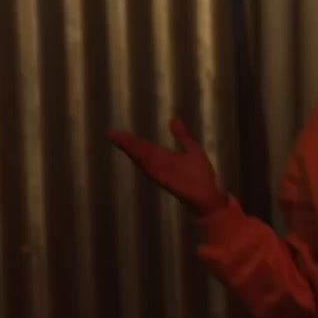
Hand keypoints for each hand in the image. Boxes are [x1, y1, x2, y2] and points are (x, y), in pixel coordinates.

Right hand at [106, 117, 229, 216]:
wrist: (206, 197)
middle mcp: (159, 165)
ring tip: (119, 140)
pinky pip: (155, 171)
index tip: (113, 132)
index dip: (128, 139)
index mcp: (163, 157)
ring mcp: (162, 173)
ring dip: (133, 150)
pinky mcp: (168, 181)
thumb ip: (182, 136)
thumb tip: (173, 120)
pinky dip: (147, 164)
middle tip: (111, 133)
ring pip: (144, 159)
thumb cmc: (200, 175)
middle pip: (140, 151)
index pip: (142, 146)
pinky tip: (137, 156)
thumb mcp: (192, 150)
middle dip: (126, 142)